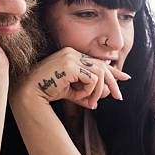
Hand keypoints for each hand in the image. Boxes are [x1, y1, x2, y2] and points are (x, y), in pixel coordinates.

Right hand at [13, 47, 129, 108]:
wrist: (29, 93)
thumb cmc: (48, 92)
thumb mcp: (72, 92)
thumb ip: (87, 93)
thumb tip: (103, 98)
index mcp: (71, 55)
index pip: (97, 62)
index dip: (112, 71)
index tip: (125, 78)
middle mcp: (72, 52)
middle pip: (102, 67)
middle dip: (113, 83)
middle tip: (118, 97)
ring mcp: (71, 57)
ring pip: (99, 74)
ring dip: (97, 92)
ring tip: (89, 102)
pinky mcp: (71, 65)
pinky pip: (92, 80)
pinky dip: (88, 91)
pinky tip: (78, 95)